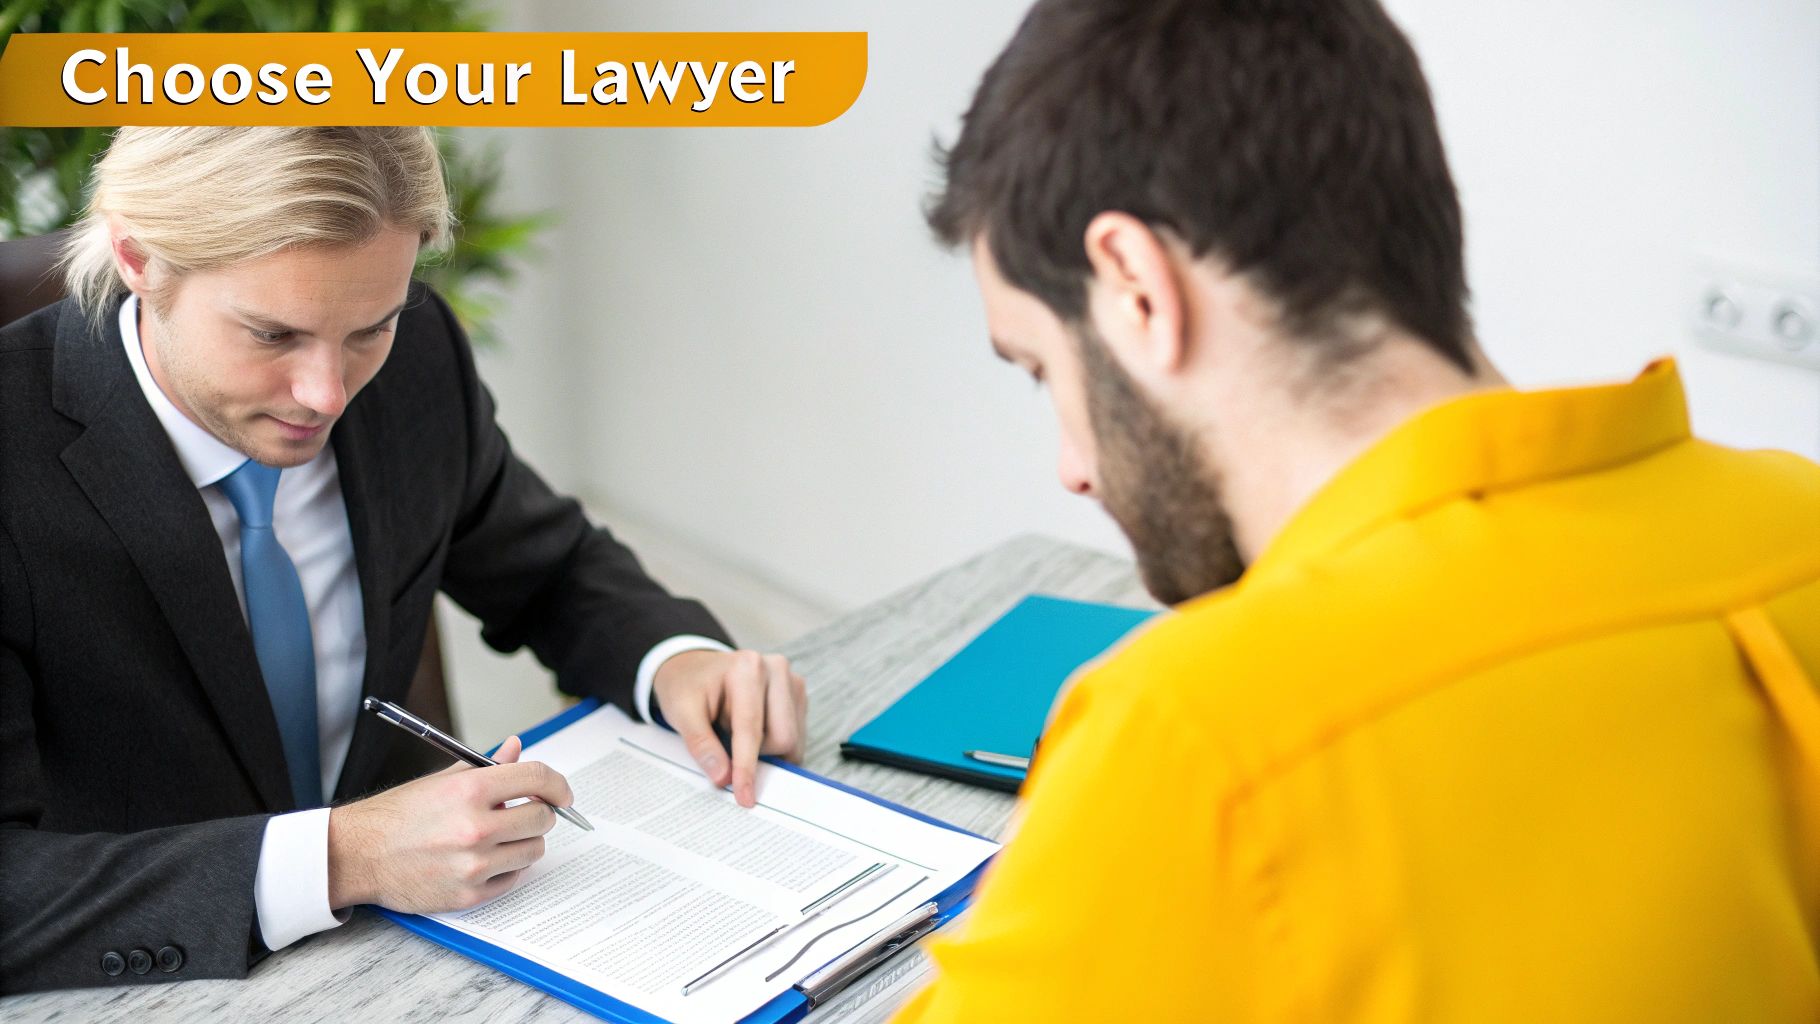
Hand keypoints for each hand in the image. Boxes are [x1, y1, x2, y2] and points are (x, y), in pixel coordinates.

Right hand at [326, 736, 570, 912]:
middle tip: (522, 814)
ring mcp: (474, 864)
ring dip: (524, 842)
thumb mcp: (442, 780)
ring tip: (500, 838)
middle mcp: (475, 827)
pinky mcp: (469, 894)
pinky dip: (507, 869)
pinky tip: (486, 859)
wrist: (359, 855)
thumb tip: (517, 748)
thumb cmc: (399, 815)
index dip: (557, 784)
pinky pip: (513, 878)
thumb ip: (487, 766)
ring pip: (533, 850)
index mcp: (470, 790)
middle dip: (538, 813)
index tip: (562, 793)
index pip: (537, 778)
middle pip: (542, 817)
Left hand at [653, 649, 807, 807]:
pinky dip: (774, 744)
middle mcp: (775, 669)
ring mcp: (791, 680)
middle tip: (729, 752)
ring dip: (766, 750)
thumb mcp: (681, 712)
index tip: (745, 797)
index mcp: (747, 668)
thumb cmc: (687, 687)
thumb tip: (723, 776)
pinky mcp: (798, 693)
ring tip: (736, 733)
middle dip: (759, 756)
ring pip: (793, 740)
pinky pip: (796, 735)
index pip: (751, 729)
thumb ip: (701, 744)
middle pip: (783, 738)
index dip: (747, 767)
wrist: (693, 668)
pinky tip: (753, 730)